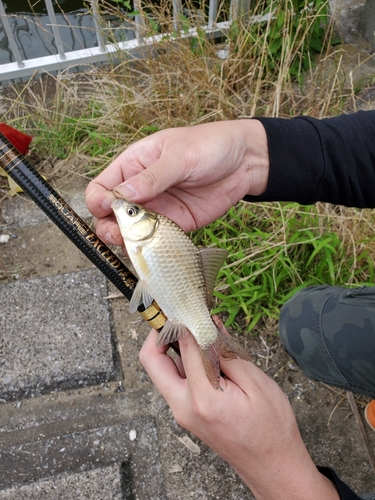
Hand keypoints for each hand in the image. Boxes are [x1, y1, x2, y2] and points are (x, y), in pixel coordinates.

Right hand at [85, 120, 268, 245]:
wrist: (245, 162)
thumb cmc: (209, 146)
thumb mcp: (180, 156)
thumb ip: (152, 177)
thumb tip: (122, 195)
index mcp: (134, 165)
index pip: (102, 187)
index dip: (99, 201)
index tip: (108, 209)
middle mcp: (141, 190)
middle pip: (111, 215)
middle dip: (110, 227)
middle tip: (120, 234)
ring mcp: (157, 209)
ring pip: (131, 232)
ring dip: (130, 242)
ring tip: (138, 243)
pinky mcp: (175, 225)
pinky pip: (156, 240)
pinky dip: (152, 248)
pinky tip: (157, 248)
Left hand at [139, 328, 338, 499]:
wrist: (274, 467)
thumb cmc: (272, 428)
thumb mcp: (256, 383)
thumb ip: (226, 353)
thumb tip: (206, 326)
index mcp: (202, 397)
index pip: (183, 345)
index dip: (188, 320)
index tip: (194, 306)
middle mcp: (183, 406)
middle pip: (152, 361)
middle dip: (161, 333)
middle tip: (182, 316)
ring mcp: (182, 412)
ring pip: (163, 370)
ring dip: (176, 347)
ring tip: (204, 334)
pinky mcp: (188, 414)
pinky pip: (177, 381)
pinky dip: (187, 362)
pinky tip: (209, 354)